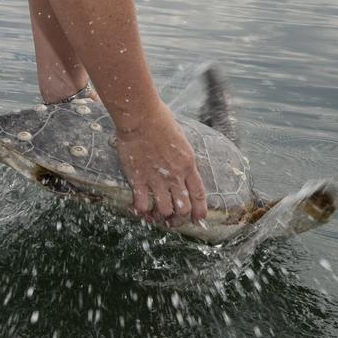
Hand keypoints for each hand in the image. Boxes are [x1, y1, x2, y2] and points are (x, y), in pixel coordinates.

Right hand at [115, 99, 207, 226]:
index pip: (199, 195)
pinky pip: (142, 204)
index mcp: (188, 165)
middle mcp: (175, 175)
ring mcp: (156, 178)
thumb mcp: (181, 139)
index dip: (199, 211)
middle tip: (172, 221)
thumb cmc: (161, 120)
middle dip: (179, 220)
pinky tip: (139, 208)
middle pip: (183, 208)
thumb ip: (183, 157)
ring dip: (160, 216)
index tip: (197, 220)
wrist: (141, 117)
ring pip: (164, 210)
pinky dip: (141, 210)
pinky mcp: (138, 179)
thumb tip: (182, 165)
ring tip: (155, 215)